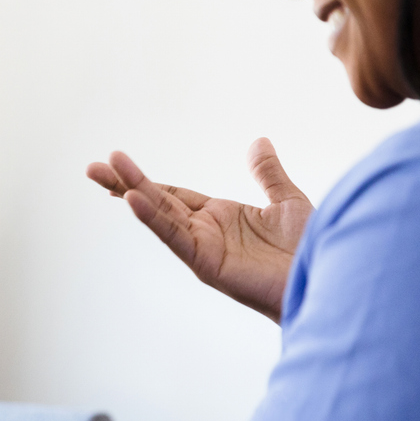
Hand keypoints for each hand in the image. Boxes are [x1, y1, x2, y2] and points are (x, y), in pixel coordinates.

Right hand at [87, 138, 313, 322]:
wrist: (326, 278)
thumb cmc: (309, 248)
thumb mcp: (286, 200)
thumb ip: (267, 174)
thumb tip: (258, 142)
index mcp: (218, 217)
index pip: (172, 194)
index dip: (144, 179)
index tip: (115, 164)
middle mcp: (204, 232)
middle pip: (157, 201)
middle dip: (125, 182)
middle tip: (93, 166)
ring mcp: (202, 248)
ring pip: (160, 215)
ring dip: (132, 192)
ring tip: (105, 171)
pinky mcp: (207, 264)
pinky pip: (175, 237)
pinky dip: (154, 219)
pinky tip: (134, 199)